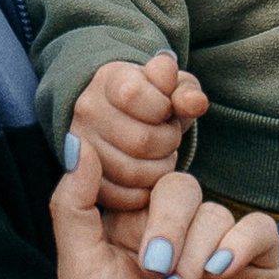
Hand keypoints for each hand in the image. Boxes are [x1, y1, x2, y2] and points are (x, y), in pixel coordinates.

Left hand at [51, 139, 278, 278]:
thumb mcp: (80, 271)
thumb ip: (72, 206)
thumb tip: (78, 144)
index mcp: (133, 229)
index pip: (139, 178)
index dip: (132, 188)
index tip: (123, 220)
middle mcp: (178, 235)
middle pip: (180, 188)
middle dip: (165, 226)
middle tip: (153, 270)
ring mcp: (221, 251)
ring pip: (216, 211)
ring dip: (194, 254)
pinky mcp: (259, 269)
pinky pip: (258, 228)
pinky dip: (237, 245)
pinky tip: (219, 275)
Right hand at [66, 52, 206, 213]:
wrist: (119, 116)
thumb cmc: (152, 99)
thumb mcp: (172, 87)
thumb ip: (185, 91)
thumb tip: (196, 103)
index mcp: (109, 81)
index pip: (133, 95)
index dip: (162, 107)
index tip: (166, 109)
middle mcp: (87, 111)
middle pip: (140, 140)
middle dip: (168, 143)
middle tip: (170, 139)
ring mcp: (82, 147)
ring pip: (132, 173)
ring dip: (159, 170)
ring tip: (161, 157)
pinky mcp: (84, 179)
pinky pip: (120, 197)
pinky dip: (144, 192)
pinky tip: (149, 177)